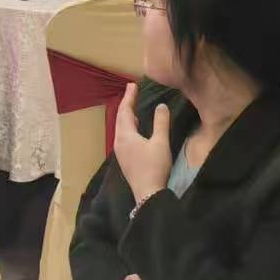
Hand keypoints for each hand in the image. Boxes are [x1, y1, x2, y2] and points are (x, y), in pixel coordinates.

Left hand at [112, 83, 171, 203]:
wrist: (148, 194)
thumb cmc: (154, 167)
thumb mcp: (160, 143)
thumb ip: (161, 123)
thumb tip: (161, 106)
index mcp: (125, 135)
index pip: (125, 110)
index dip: (129, 97)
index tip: (132, 84)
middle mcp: (119, 141)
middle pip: (120, 118)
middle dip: (126, 104)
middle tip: (133, 92)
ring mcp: (120, 151)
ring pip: (121, 128)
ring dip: (127, 116)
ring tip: (133, 107)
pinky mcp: (124, 158)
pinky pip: (123, 136)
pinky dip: (128, 126)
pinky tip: (136, 129)